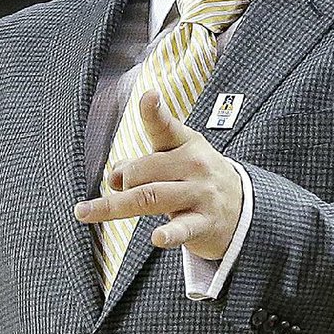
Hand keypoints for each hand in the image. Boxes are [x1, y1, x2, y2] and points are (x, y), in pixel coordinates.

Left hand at [74, 90, 242, 260]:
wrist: (244, 209)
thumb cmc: (198, 179)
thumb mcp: (176, 161)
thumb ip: (141, 164)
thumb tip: (113, 176)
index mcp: (187, 143)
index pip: (166, 126)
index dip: (155, 111)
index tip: (148, 96)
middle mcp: (195, 165)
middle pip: (144, 170)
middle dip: (122, 180)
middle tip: (117, 188)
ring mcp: (201, 194)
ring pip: (151, 196)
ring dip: (116, 205)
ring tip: (90, 211)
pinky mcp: (204, 223)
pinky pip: (183, 228)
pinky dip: (169, 233)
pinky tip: (157, 237)